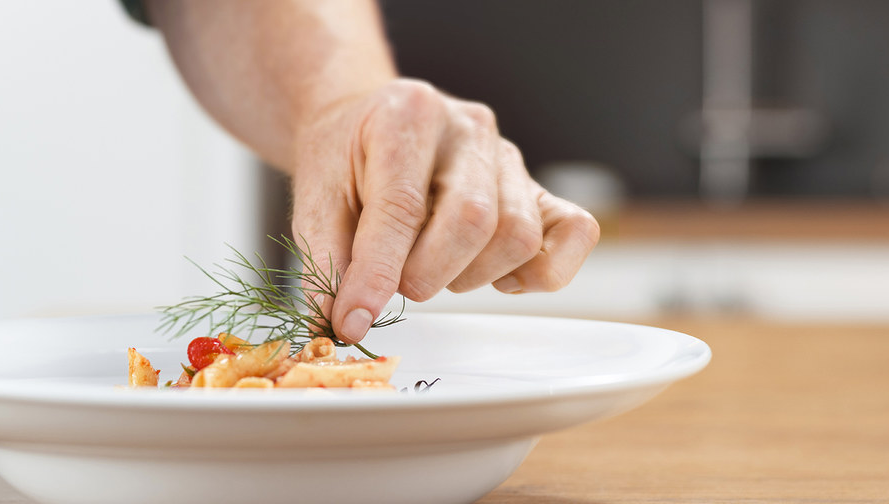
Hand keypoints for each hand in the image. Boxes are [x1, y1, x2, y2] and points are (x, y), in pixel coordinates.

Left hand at [292, 79, 600, 343]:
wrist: (367, 124)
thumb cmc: (344, 158)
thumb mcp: (314, 196)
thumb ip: (325, 258)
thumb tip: (338, 324)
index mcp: (408, 115)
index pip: (402, 208)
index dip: (377, 275)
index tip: (354, 320)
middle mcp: (469, 128)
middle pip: (474, 222)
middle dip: (427, 275)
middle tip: (398, 282)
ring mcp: (509, 156)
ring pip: (518, 236)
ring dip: (470, 276)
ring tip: (433, 267)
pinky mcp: (537, 187)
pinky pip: (574, 233)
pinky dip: (540, 271)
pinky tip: (493, 272)